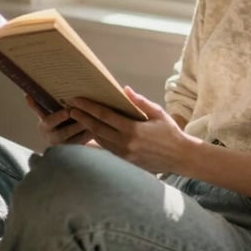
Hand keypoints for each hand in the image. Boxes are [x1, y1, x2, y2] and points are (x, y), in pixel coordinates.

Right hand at [25, 95, 96, 146]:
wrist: (57, 139)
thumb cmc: (52, 120)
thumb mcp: (43, 113)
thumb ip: (36, 106)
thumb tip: (26, 95)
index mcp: (45, 127)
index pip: (49, 122)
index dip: (58, 117)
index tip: (68, 111)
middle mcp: (53, 139)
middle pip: (65, 133)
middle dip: (76, 125)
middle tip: (87, 116)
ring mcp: (65, 147)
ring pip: (77, 141)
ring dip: (86, 132)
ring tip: (97, 122)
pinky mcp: (76, 151)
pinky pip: (85, 145)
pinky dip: (92, 139)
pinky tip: (101, 132)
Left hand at [67, 86, 198, 173]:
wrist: (180, 157)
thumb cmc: (170, 132)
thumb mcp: (158, 113)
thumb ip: (140, 102)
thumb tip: (124, 90)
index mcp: (133, 130)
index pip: (105, 116)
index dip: (89, 107)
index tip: (77, 100)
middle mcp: (126, 143)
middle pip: (98, 129)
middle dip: (82, 118)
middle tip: (69, 108)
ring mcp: (125, 154)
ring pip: (100, 140)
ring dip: (87, 129)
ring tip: (77, 118)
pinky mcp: (126, 161)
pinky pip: (107, 149)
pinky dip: (97, 140)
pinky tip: (90, 133)